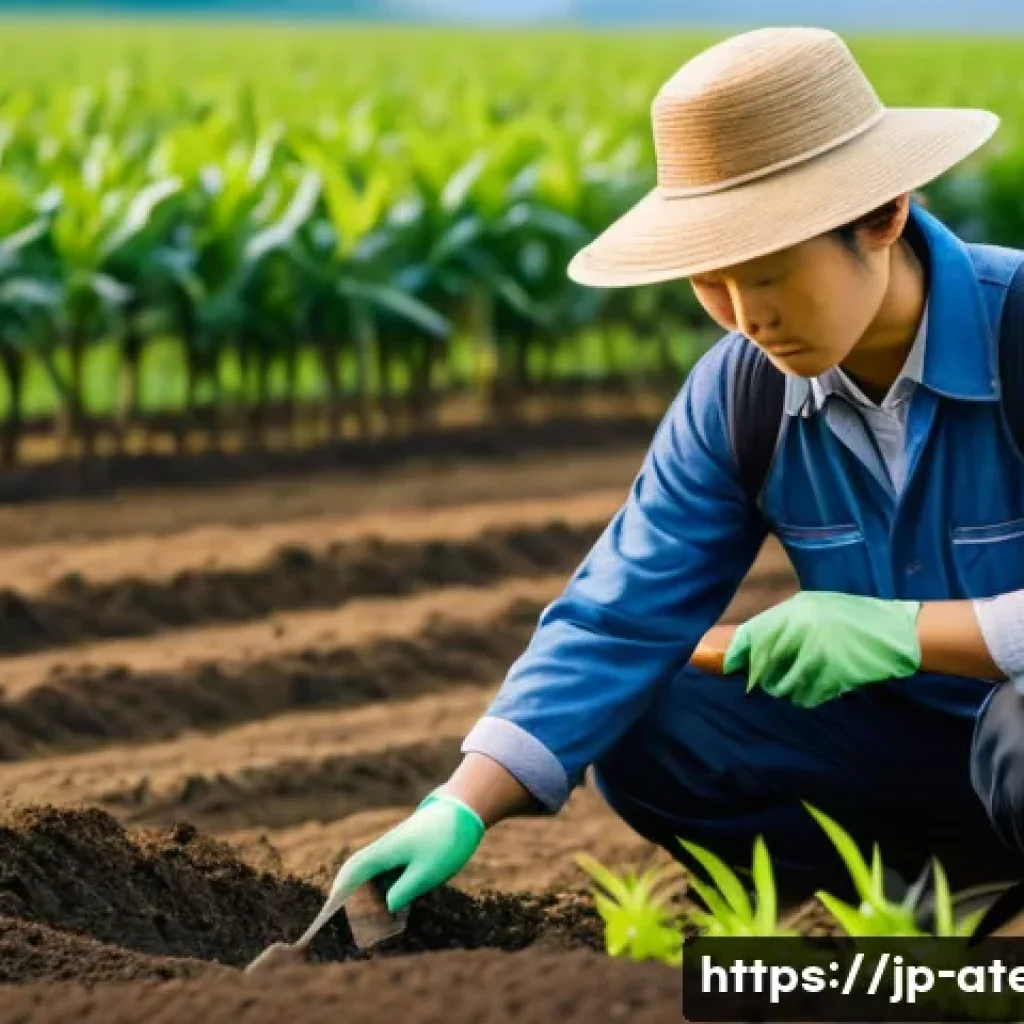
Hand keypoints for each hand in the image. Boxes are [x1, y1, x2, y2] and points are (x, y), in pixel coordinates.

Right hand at [330, 789, 485, 911]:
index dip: (337, 896)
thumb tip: (385, 907)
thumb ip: (403, 893)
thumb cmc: (446, 840)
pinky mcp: (408, 850)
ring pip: (374, 875)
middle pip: (358, 876)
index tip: (326, 915)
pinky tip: (395, 906)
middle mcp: (385, 850)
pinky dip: (387, 888)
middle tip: (352, 926)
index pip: (351, 876)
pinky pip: (389, 872)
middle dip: (352, 899)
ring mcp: (396, 849)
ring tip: (373, 922)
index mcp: (383, 854)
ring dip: (371, 895)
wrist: (464, 808)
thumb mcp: (426, 873)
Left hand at [722, 591, 921, 706]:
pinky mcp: (828, 681)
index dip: (738, 654)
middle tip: (761, 678)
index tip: (728, 665)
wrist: (896, 634)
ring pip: (780, 685)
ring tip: (795, 680)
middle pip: (762, 665)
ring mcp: (813, 659)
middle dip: (760, 674)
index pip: (751, 637)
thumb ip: (782, 620)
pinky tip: (813, 687)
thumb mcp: (813, 606)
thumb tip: (752, 640)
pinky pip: (803, 696)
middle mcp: (799, 634)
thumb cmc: (852, 617)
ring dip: (783, 687)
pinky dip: (803, 695)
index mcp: (794, 613)